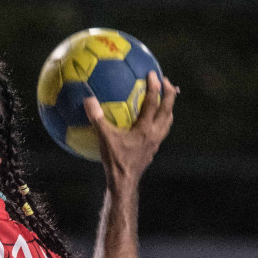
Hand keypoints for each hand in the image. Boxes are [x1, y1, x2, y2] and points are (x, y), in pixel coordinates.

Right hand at [85, 71, 177, 189]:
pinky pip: (161, 131)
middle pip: (168, 110)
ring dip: (169, 108)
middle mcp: (155, 134)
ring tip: (165, 100)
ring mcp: (156, 143)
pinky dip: (161, 121)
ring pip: (168, 121)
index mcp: (145, 129)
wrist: (124, 183)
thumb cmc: (115, 162)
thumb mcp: (105, 139)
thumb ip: (98, 119)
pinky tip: (152, 122)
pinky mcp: (153, 150)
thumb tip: (88, 100)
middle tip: (166, 81)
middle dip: (169, 93)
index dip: (154, 86)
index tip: (153, 73)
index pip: (153, 103)